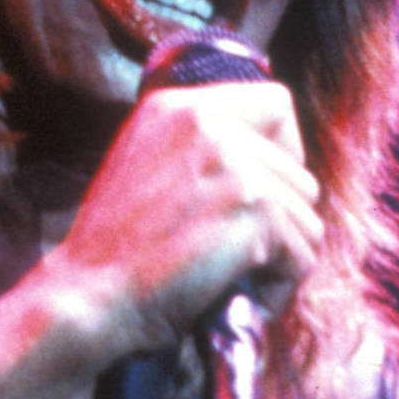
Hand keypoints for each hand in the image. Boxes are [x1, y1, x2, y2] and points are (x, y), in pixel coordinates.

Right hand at [38, 80, 324, 361]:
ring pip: (307, 214)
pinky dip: (281, 285)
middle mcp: (209, 120)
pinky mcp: (255, 208)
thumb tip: (264, 157)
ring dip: (283, 255)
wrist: (91, 294)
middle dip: (281, 220)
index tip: (262, 192)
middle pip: (298, 170)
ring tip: (241, 278)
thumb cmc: (113, 247)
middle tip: (244, 254)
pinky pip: (303, 252)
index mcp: (180, 105)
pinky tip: (243, 295)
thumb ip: (196, 144)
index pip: (275, 103)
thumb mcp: (143, 161)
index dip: (284, 151)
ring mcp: (235, 163)